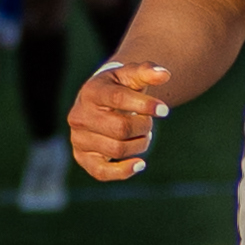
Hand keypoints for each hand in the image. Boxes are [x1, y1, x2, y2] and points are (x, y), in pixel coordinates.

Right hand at [71, 60, 171, 180]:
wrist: (100, 103)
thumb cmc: (119, 87)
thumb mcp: (130, 75)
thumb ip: (147, 71)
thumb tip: (164, 74)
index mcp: (91, 92)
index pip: (119, 99)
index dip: (144, 105)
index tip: (165, 109)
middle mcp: (80, 116)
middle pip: (121, 128)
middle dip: (144, 126)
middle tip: (148, 122)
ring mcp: (79, 139)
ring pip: (117, 150)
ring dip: (139, 144)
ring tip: (142, 135)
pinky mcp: (83, 158)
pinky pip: (102, 173)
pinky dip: (124, 171)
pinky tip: (140, 164)